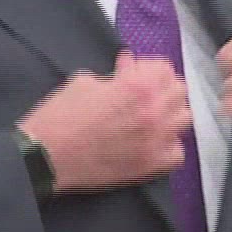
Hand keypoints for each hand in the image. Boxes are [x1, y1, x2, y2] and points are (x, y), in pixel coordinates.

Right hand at [19, 52, 189, 192]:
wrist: (47, 156)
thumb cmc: (60, 115)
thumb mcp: (83, 82)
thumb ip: (114, 74)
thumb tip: (128, 65)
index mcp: (137, 87)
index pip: (164, 68)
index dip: (147, 68)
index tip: (132, 73)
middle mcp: (154, 112)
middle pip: (179, 91)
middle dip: (161, 87)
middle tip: (141, 93)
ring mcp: (156, 141)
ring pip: (184, 119)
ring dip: (169, 113)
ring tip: (150, 116)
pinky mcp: (151, 166)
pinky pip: (178, 152)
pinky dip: (168, 145)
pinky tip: (152, 141)